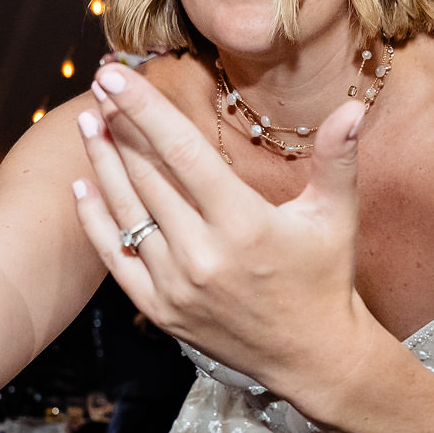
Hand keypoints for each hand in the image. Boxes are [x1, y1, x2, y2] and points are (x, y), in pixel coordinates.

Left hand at [70, 62, 372, 406]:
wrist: (311, 356)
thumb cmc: (325, 278)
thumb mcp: (337, 216)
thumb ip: (338, 158)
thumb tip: (351, 108)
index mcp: (244, 224)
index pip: (183, 152)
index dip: (145, 109)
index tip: (116, 75)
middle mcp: (204, 255)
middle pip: (146, 176)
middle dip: (119, 126)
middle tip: (101, 86)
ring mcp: (177, 286)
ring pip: (127, 212)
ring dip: (103, 164)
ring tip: (88, 123)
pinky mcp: (161, 310)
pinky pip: (117, 259)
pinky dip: (96, 221)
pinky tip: (82, 186)